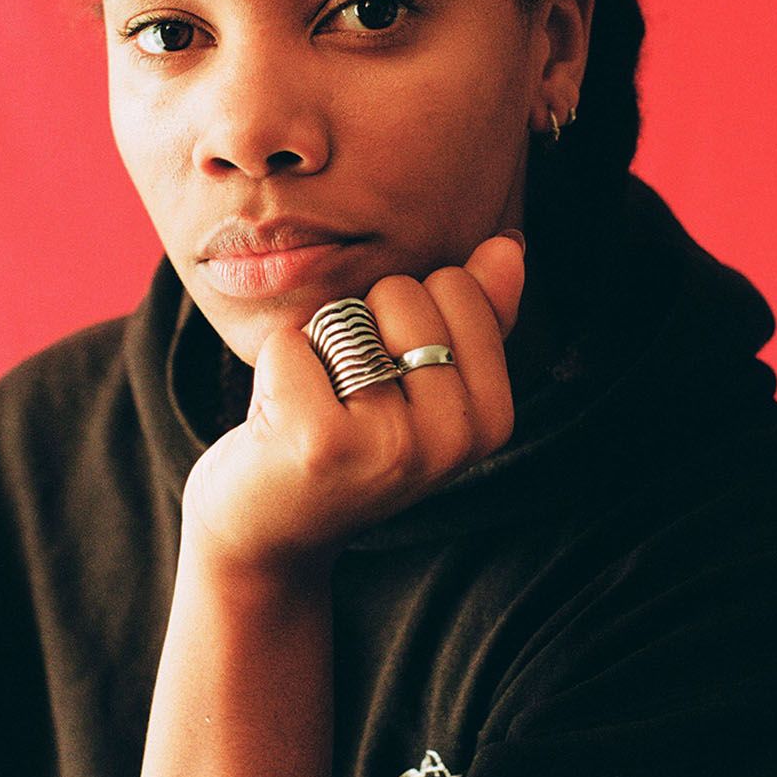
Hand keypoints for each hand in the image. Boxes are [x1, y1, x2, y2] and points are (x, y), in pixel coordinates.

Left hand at [179, 233, 524, 587]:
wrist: (268, 531)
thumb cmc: (345, 438)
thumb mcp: (422, 382)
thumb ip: (474, 315)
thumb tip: (509, 246)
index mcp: (492, 418)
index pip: (457, 286)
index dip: (406, 315)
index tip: (391, 377)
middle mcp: (453, 439)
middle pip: (403, 292)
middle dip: (362, 325)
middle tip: (347, 397)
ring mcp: (390, 445)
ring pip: (350, 314)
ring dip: (319, 346)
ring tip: (317, 404)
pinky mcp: (322, 442)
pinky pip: (292, 341)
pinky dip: (275, 364)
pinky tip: (277, 418)